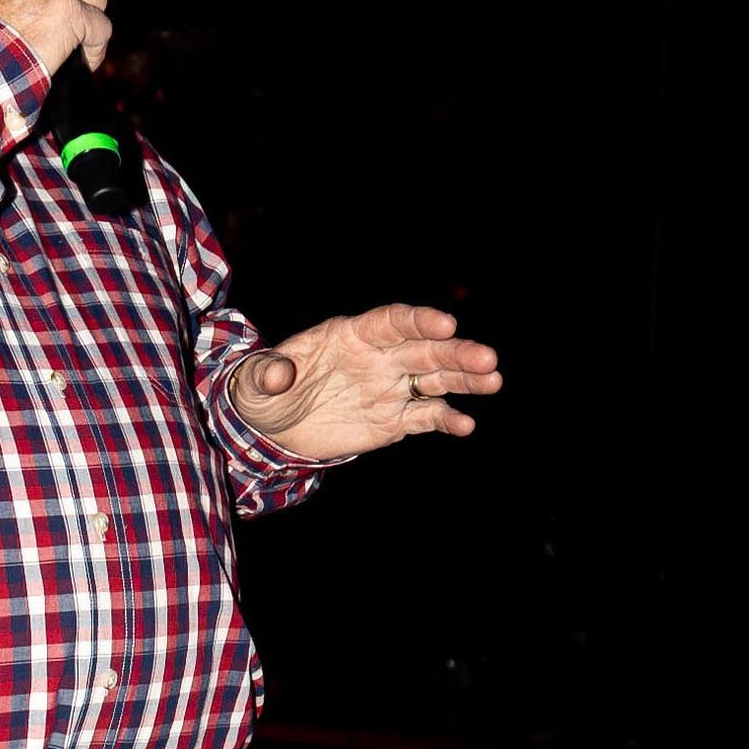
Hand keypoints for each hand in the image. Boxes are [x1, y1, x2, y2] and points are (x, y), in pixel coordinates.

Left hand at [229, 303, 502, 460]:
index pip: (392, 322)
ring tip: (493, 381)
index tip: (446, 324)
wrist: (270, 427)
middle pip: (425, 349)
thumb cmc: (263, 392)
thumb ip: (266, 372)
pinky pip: (424, 416)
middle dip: (456, 352)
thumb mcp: (255, 381)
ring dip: (465, 380)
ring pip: (435, 379)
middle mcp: (379, 357)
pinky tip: (466, 424)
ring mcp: (390, 387)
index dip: (419, 321)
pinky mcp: (393, 419)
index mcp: (352, 335)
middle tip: (487, 359)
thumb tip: (278, 376)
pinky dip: (446, 419)